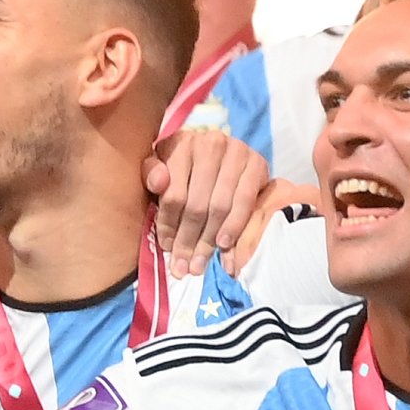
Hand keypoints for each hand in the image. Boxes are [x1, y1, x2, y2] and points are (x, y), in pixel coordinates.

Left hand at [146, 130, 274, 277]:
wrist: (222, 152)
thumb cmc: (182, 166)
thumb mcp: (161, 165)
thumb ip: (152, 173)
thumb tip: (158, 183)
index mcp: (180, 143)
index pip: (173, 194)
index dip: (168, 225)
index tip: (166, 247)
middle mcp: (210, 144)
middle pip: (196, 204)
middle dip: (188, 240)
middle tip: (184, 266)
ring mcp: (237, 152)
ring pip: (220, 207)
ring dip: (209, 240)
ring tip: (200, 263)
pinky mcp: (258, 163)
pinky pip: (245, 202)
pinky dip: (234, 226)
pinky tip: (223, 245)